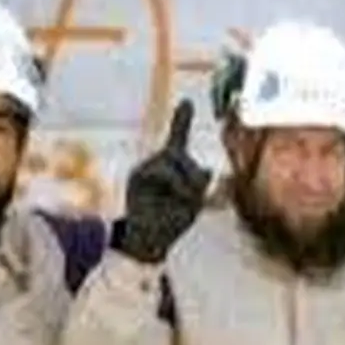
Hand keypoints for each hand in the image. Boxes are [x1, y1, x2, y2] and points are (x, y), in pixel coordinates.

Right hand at [118, 100, 210, 263]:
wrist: (148, 242)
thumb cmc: (171, 223)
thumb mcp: (194, 202)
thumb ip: (200, 183)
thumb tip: (205, 168)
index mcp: (170, 168)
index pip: (177, 139)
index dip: (181, 120)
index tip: (187, 102)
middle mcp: (156, 164)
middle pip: (182, 154)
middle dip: (194, 177)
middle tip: (192, 199)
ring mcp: (145, 169)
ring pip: (175, 160)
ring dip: (186, 182)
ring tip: (182, 201)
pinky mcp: (138, 176)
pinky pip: (164, 170)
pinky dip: (176, 183)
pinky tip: (176, 197)